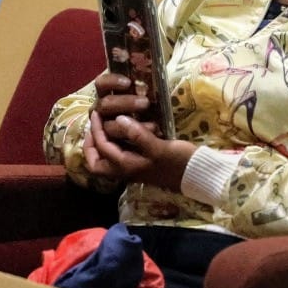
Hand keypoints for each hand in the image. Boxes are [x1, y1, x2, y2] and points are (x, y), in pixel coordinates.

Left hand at [82, 109, 196, 190]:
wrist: (197, 174)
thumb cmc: (179, 161)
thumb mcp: (159, 147)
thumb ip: (137, 135)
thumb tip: (118, 119)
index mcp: (126, 167)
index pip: (102, 148)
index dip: (96, 130)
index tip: (96, 113)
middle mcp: (125, 171)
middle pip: (96, 164)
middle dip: (90, 146)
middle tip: (93, 127)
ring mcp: (132, 169)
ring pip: (106, 162)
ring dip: (100, 146)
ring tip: (102, 127)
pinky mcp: (140, 165)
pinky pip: (118, 156)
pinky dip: (113, 145)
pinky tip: (120, 132)